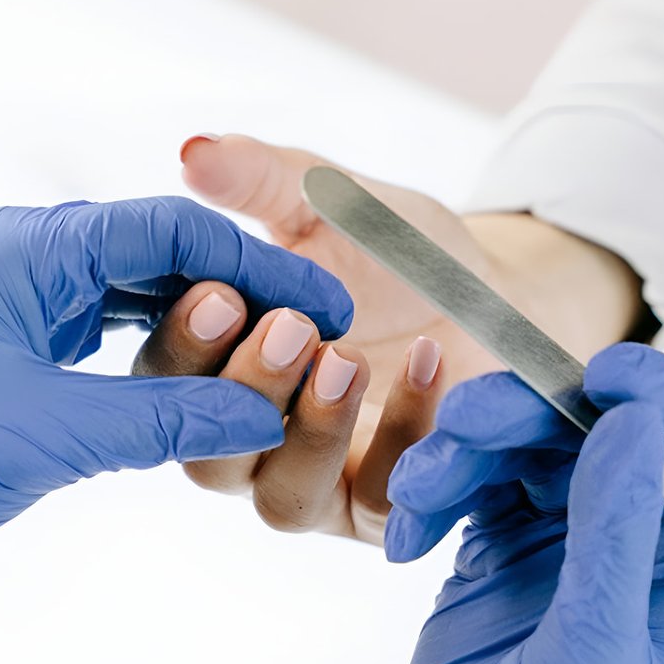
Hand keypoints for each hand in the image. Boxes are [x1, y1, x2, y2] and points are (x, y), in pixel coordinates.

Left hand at [0, 199, 352, 585]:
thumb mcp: (46, 436)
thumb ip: (164, 420)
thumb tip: (268, 416)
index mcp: (25, 248)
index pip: (170, 230)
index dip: (261, 267)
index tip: (329, 308)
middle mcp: (26, 257)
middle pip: (163, 256)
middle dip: (245, 297)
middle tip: (320, 342)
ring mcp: (20, 300)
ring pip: (141, 297)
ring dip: (208, 330)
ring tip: (279, 365)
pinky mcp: (18, 345)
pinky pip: (112, 335)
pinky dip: (165, 360)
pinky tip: (211, 386)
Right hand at [163, 134, 645, 541]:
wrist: (497, 296)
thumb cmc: (396, 253)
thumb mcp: (328, 202)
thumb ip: (262, 180)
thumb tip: (193, 152)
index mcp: (215, 370)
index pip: (166, 377)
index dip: (184, 343)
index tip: (219, 292)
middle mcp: (249, 442)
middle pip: (207, 453)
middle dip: (244, 390)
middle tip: (288, 328)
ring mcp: (316, 485)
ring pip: (281, 498)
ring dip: (309, 431)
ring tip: (345, 359)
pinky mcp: (387, 511)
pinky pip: (380, 498)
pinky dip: (400, 433)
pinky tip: (425, 363)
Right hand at [337, 344, 663, 663]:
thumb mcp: (589, 659)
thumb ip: (613, 536)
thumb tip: (632, 420)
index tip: (600, 372)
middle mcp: (638, 546)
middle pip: (601, 425)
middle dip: (529, 413)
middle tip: (464, 426)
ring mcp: (566, 546)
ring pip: (527, 444)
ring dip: (464, 450)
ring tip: (415, 494)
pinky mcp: (498, 554)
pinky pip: (473, 484)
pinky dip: (434, 492)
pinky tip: (406, 541)